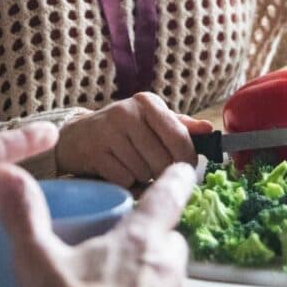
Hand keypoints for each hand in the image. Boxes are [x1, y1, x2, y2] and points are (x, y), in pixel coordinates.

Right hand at [0, 161, 195, 286]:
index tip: (182, 169)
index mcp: (139, 240)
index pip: (167, 196)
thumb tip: (6, 173)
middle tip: (120, 250)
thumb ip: (24, 215)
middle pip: (168, 241)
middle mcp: (167, 269)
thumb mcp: (37, 261)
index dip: (174, 179)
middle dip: (152, 240)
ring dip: (151, 281)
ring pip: (170, 281)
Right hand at [55, 91, 212, 186]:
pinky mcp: (95, 152)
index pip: (180, 138)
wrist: (77, 137)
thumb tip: (209, 130)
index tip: (183, 170)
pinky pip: (124, 181)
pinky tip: (117, 172)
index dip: (186, 161)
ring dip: (141, 178)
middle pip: (163, 161)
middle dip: (161, 173)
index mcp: (147, 102)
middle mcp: (128, 112)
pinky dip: (125, 184)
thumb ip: (180, 127)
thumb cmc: (122, 131)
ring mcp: (109, 131)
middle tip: (152, 168)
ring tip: (130, 166)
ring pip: (144, 173)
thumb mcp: (151, 122)